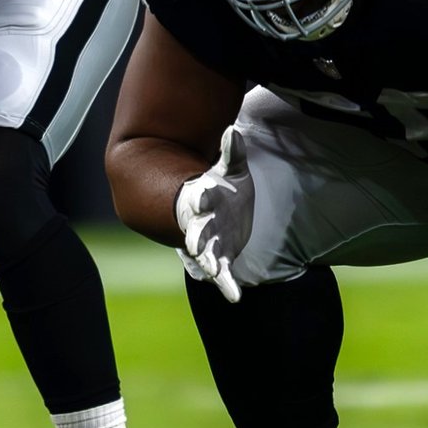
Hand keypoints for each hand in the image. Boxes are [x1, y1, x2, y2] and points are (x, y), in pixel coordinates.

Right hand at [174, 125, 252, 301]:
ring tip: (211, 271)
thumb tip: (233, 131)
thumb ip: (232, 153)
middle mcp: (201, 224)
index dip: (201, 198)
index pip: (198, 198)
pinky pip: (221, 274)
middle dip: (196, 236)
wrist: (211, 212)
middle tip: (193, 244)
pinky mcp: (220, 258)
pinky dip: (226, 285)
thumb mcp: (230, 171)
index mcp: (201, 199)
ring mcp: (209, 243)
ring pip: (204, 255)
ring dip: (207, 263)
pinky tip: (234, 296)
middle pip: (195, 231)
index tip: (202, 195)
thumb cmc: (221, 189)